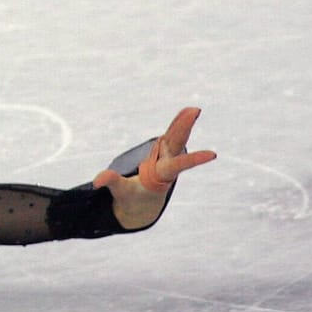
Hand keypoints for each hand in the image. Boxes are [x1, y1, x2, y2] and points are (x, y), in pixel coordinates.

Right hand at [93, 106, 217, 229]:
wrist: (142, 202)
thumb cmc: (131, 198)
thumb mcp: (121, 191)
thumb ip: (111, 182)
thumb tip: (98, 180)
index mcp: (161, 175)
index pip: (178, 165)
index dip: (194, 159)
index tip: (213, 154)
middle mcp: (167, 163)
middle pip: (177, 143)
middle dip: (184, 127)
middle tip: (195, 111)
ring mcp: (166, 156)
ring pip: (176, 137)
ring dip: (183, 122)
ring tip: (194, 109)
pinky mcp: (163, 152)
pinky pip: (172, 135)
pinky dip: (178, 124)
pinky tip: (186, 114)